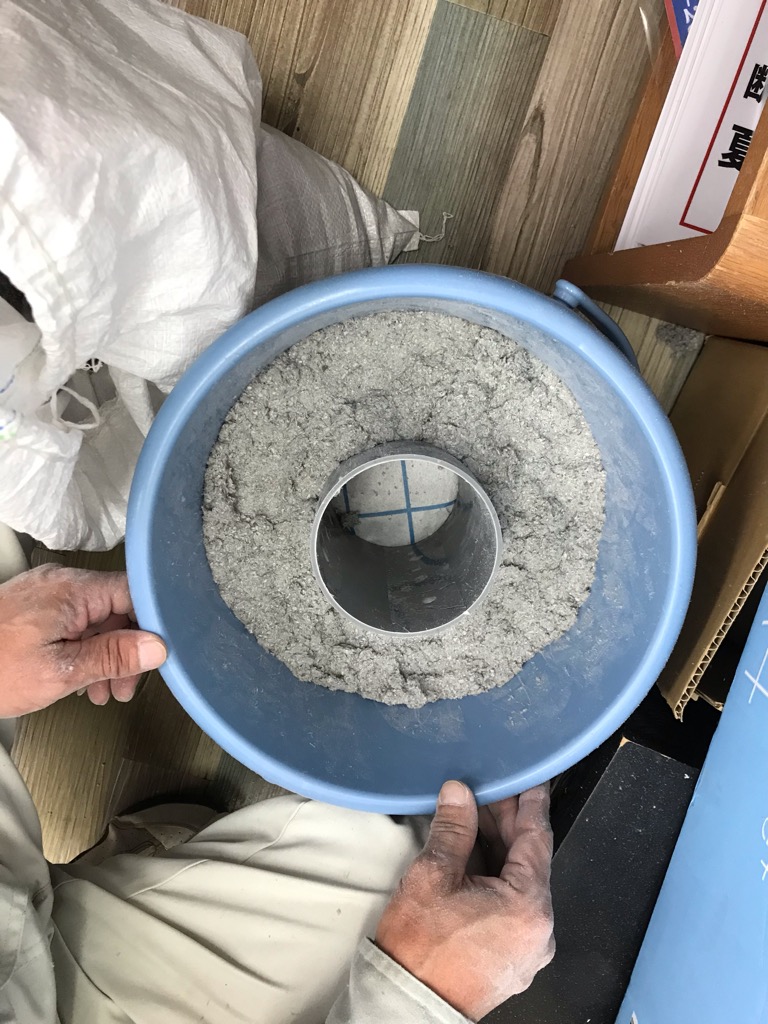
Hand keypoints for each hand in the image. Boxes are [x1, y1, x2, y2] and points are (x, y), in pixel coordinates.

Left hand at [0, 565, 166, 714]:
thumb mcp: (59, 672)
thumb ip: (112, 656)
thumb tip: (156, 647)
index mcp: (71, 590)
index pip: (135, 592)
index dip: (154, 623)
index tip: (161, 652)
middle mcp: (61, 583)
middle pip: (118, 608)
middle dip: (127, 649)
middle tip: (126, 685)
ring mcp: (46, 593)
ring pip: (97, 618)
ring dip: (106, 654)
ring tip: (102, 690)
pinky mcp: (35, 607)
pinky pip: (75, 622)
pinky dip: (84, 648)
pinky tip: (81, 677)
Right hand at [376, 781, 554, 1020]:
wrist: (408, 1006)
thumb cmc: (421, 952)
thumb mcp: (434, 875)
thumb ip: (453, 828)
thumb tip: (459, 795)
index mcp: (530, 906)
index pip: (537, 837)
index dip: (531, 802)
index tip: (531, 780)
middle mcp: (539, 930)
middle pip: (528, 860)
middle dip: (505, 824)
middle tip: (486, 792)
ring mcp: (526, 948)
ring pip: (518, 884)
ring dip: (497, 851)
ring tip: (471, 820)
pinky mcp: (511, 958)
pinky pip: (510, 907)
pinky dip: (494, 879)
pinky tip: (470, 859)